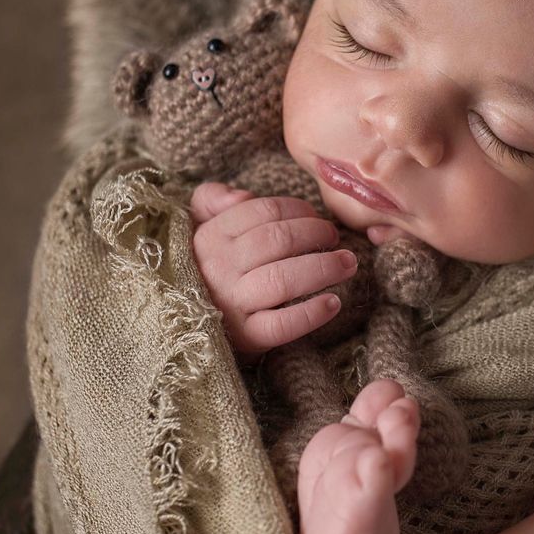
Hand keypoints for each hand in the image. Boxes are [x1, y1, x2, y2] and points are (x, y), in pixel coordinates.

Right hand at [189, 181, 358, 357]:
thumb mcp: (197, 227)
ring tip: (347, 264)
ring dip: (323, 268)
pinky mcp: (247, 337)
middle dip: (316, 234)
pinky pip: (282, 325)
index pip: (264, 212)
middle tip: (336, 238)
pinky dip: (311, 314)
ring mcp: (232, 304)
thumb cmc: (204, 269)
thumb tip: (242, 196)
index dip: (298, 210)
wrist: (187, 323)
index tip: (316, 216)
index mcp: (211, 237)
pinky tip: (333, 303)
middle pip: (278, 241)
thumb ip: (211, 199)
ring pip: (283, 280)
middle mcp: (220, 269)